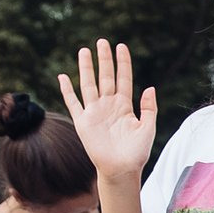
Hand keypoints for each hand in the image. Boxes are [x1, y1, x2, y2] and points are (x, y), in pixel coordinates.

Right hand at [58, 41, 157, 178]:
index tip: (121, 46)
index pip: (123, 78)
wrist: (121, 170)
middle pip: (105, 77)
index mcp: (124, 106)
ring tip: (84, 51)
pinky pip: (73, 103)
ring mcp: (95, 112)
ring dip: (86, 68)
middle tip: (102, 41)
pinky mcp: (83, 122)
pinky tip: (63, 77)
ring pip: (89, 84)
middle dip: (104, 59)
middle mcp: (108, 106)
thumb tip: (150, 88)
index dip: (122, 63)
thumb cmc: (136, 152)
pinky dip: (67, 90)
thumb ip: (149, 108)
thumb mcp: (148, 128)